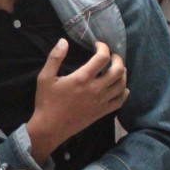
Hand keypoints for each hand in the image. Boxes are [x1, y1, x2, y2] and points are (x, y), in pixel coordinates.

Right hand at [28, 40, 128, 159]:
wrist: (50, 128)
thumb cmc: (46, 101)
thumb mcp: (45, 77)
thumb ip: (54, 58)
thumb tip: (63, 41)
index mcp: (82, 78)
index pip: (102, 58)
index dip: (104, 48)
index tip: (98, 45)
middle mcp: (96, 89)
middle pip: (118, 70)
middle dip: (118, 59)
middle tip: (112, 56)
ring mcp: (101, 102)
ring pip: (122, 85)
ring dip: (122, 74)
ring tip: (116, 69)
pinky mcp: (102, 112)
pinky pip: (120, 101)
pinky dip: (124, 92)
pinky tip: (120, 87)